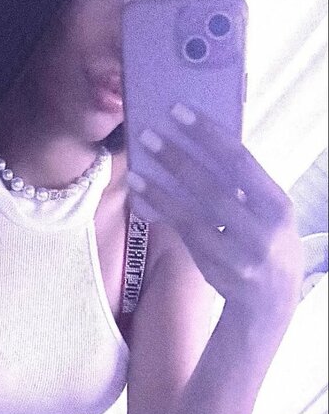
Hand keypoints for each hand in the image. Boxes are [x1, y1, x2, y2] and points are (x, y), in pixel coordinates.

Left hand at [127, 104, 303, 326]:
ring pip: (192, 214)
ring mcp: (237, 252)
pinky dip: (161, 213)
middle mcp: (260, 229)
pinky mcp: (215, 266)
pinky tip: (141, 197)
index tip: (181, 113)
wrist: (270, 300)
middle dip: (179, 158)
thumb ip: (243, 185)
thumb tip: (205, 143)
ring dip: (161, 189)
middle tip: (149, 135)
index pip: (241, 162)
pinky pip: (182, 234)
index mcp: (277, 204)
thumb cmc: (265, 241)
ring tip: (136, 168)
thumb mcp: (268, 212)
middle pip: (213, 187)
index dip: (210, 135)